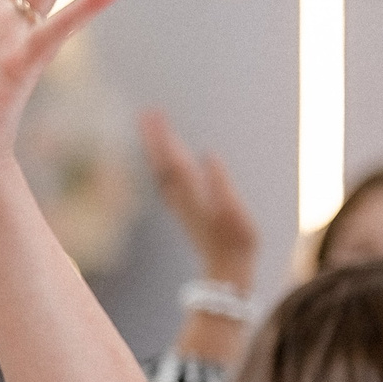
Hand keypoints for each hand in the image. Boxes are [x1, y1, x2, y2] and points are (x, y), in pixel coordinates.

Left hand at [140, 107, 257, 286]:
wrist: (226, 269)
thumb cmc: (235, 240)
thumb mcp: (233, 210)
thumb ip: (220, 182)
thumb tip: (208, 154)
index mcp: (192, 193)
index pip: (172, 159)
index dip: (163, 137)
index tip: (155, 116)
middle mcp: (181, 197)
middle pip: (162, 162)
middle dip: (155, 137)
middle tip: (147, 112)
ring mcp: (181, 204)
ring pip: (162, 171)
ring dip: (156, 148)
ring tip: (152, 127)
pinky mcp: (185, 209)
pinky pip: (168, 180)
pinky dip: (163, 163)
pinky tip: (166, 157)